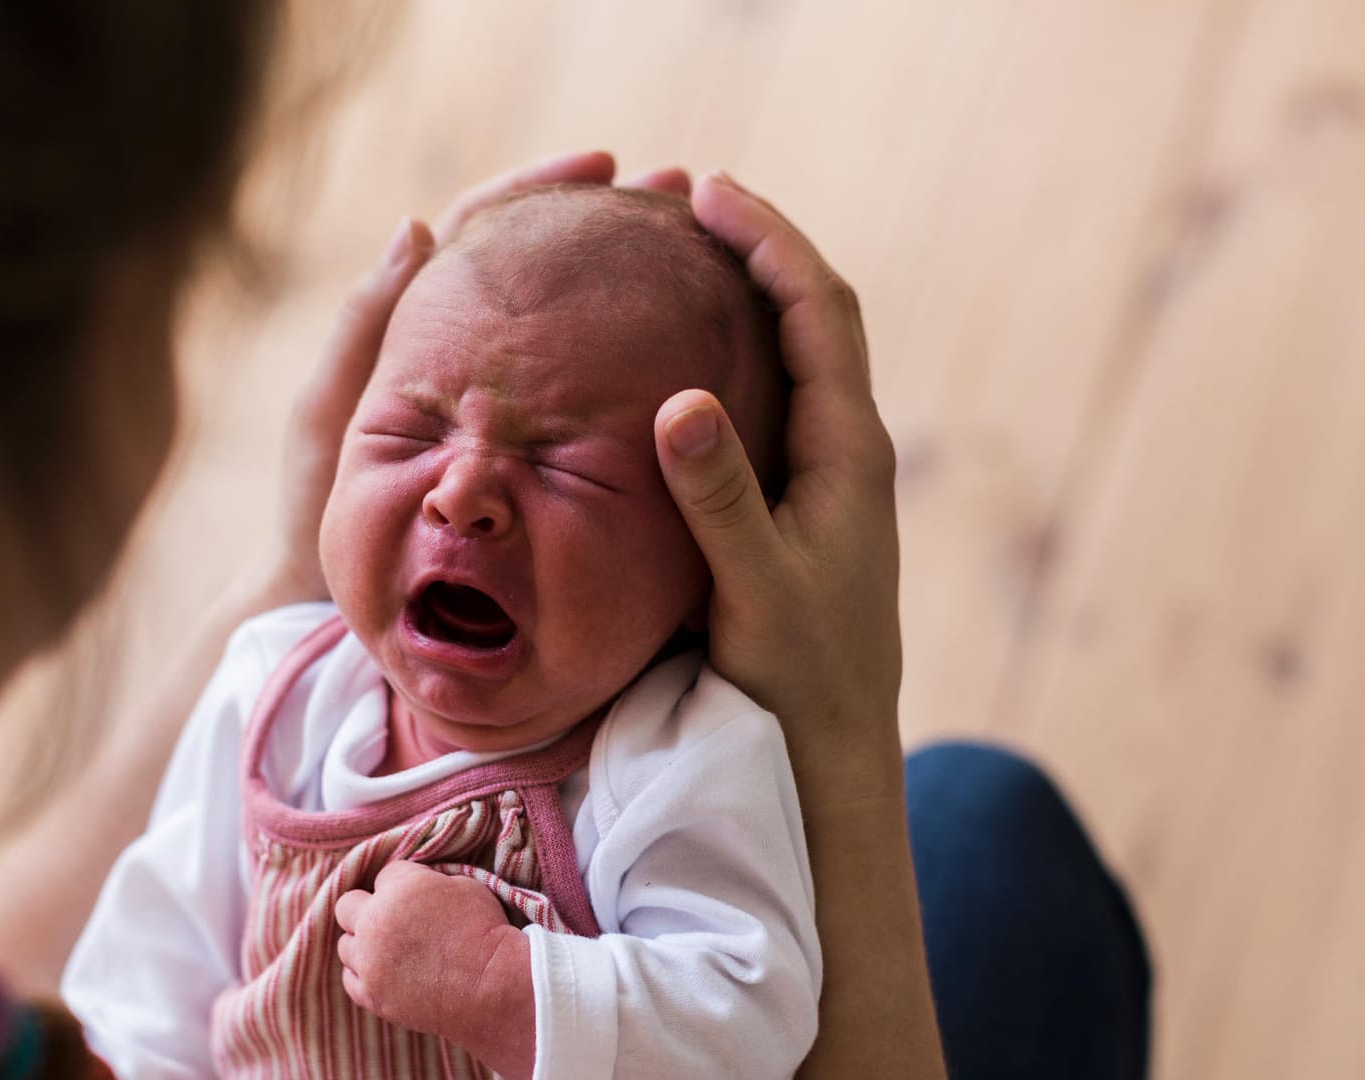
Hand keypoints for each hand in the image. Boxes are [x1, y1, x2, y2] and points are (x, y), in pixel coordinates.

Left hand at [266, 151, 692, 603]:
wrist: (331, 598)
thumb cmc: (318, 508)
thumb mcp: (331, 412)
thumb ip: (365, 325)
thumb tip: (419, 225)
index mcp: (420, 327)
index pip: (486, 229)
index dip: (540, 189)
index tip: (603, 164)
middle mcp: (472, 355)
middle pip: (546, 266)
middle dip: (609, 224)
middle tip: (678, 194)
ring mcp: (506, 403)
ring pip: (574, 326)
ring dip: (631, 284)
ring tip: (698, 253)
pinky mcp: (532, 453)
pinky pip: (585, 398)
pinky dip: (628, 365)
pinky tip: (683, 353)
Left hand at [334, 861, 534, 1077]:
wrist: (492, 986)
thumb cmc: (485, 932)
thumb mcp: (464, 885)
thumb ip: (427, 881)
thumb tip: (416, 886)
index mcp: (399, 888)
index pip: (385, 874)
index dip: (404, 884)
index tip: (420, 898)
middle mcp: (375, 922)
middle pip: (347, 905)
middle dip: (367, 907)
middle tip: (392, 919)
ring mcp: (369, 962)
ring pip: (345, 945)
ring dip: (363, 943)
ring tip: (391, 950)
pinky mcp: (372, 995)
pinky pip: (350, 979)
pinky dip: (364, 974)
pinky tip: (385, 972)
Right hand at [655, 172, 902, 792]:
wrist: (834, 748)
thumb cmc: (798, 676)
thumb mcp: (753, 590)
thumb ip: (720, 498)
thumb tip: (681, 399)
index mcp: (848, 451)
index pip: (819, 311)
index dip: (769, 241)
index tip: (708, 191)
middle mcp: (849, 449)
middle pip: (814, 314)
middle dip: (759, 246)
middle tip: (687, 199)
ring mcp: (830, 475)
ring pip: (797, 354)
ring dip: (750, 292)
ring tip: (685, 252)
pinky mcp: (804, 503)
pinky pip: (776, 397)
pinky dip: (738, 351)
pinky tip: (688, 355)